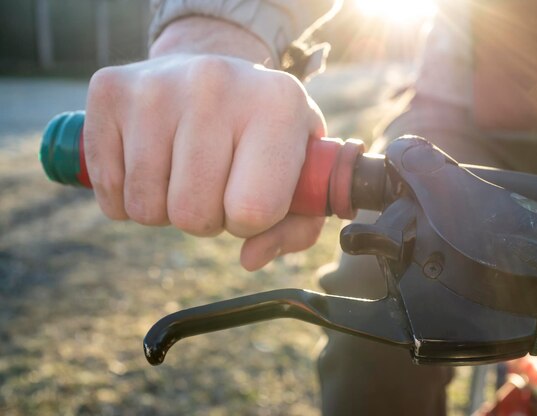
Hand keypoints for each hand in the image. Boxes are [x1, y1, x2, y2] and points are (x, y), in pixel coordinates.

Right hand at [83, 19, 326, 269]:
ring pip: (146, 208)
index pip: (253, 210)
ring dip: (165, 208)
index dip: (248, 223)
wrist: (214, 74)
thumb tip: (250, 259)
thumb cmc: (262, 135)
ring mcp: (157, 85)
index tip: (249, 197)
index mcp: (279, 105)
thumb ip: (297, 226)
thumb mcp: (301, 172)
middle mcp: (216, 84)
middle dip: (205, 217)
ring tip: (184, 170)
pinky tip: (150, 163)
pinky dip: (126, 196)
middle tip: (213, 183)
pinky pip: (109, 190)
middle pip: (193, 215)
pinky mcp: (109, 90)